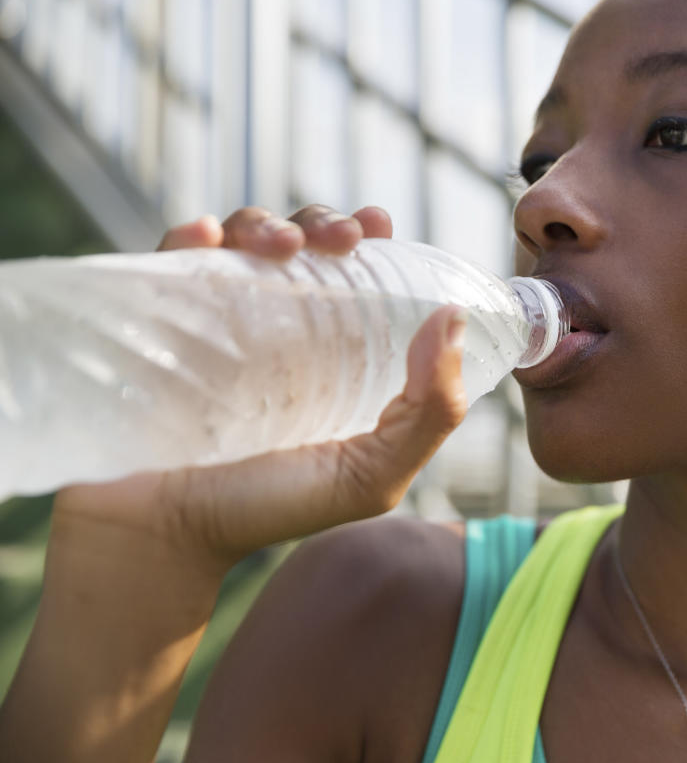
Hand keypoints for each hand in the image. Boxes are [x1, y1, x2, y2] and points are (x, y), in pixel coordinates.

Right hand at [56, 204, 468, 572]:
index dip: (371, 239)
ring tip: (283, 247)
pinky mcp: (157, 319)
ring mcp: (215, 318)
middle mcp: (276, 325)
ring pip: (243, 238)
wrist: (165, 539)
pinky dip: (191, 236)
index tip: (381, 225)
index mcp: (332, 351)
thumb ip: (430, 410)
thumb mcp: (373, 474)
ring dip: (267, 224)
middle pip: (304, 243)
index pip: (356, 274)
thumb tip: (454, 320)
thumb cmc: (269, 510)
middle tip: (344, 239)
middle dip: (326, 224)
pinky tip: (208, 239)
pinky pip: (173, 258)